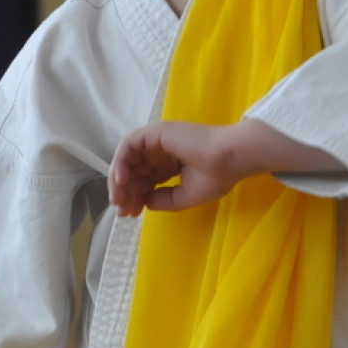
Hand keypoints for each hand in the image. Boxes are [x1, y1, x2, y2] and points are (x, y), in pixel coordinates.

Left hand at [109, 122, 243, 215]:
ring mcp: (156, 141)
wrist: (228, 159)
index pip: (144, 180)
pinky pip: (129, 145)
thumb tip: (145, 203)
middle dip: (125, 192)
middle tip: (122, 210)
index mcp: (170, 164)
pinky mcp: (153, 133)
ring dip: (119, 178)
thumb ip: (164, 200)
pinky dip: (121, 161)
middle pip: (133, 170)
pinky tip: (122, 181)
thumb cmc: (215, 176)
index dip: (135, 197)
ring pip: (128, 158)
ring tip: (119, 199)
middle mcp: (160, 151)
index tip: (131, 214)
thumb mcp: (185, 195)